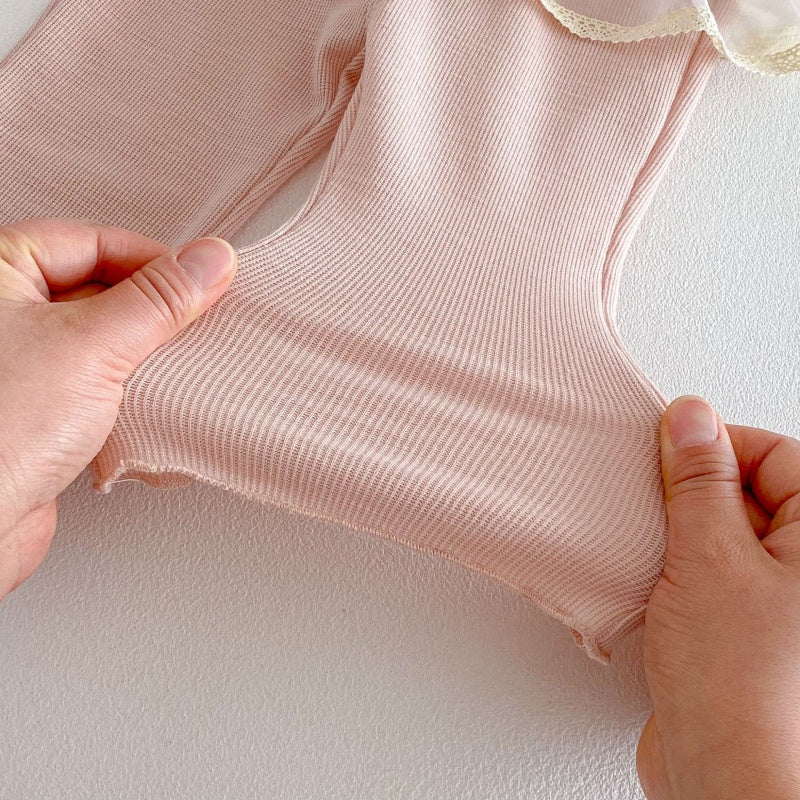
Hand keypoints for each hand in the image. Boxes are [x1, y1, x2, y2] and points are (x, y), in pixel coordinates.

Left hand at [0, 218, 236, 599]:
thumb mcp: (91, 346)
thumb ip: (159, 300)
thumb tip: (210, 261)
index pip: (94, 243)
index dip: (155, 261)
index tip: (205, 281)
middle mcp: (4, 312)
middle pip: (103, 289)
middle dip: (155, 314)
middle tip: (196, 328)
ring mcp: (23, 362)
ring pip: (106, 341)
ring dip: (146, 359)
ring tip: (176, 373)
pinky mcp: (41, 409)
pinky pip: (101, 384)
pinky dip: (132, 395)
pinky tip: (150, 408)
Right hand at [637, 395, 799, 798]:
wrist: (724, 777)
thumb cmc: (740, 683)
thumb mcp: (708, 555)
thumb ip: (698, 480)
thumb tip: (691, 417)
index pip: (775, 454)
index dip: (716, 445)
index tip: (666, 449)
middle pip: (746, 491)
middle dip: (690, 491)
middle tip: (653, 503)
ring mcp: (773, 598)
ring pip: (718, 532)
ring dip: (677, 532)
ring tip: (655, 552)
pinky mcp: (738, 625)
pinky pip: (704, 571)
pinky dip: (674, 568)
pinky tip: (653, 585)